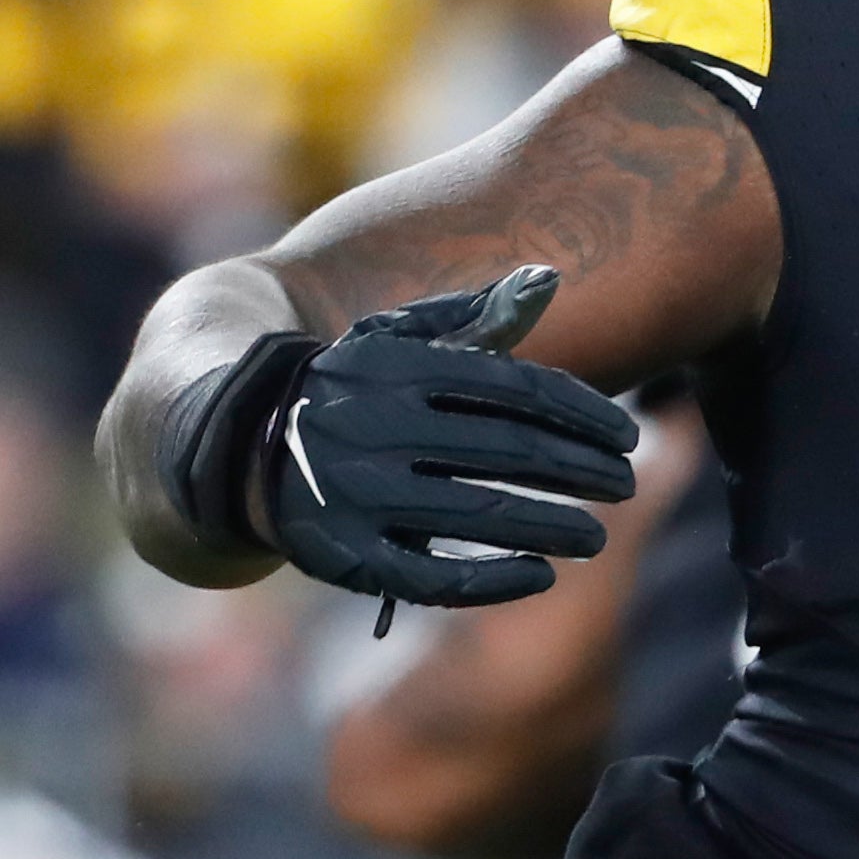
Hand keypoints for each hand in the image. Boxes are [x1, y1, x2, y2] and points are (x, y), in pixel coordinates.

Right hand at [266, 267, 638, 608]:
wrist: (230, 441)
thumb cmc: (346, 387)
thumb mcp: (395, 340)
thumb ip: (475, 316)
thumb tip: (550, 279)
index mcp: (397, 368)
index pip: (515, 388)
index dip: (582, 412)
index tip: (627, 435)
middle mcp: (374, 426)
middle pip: (507, 450)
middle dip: (580, 469)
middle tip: (627, 484)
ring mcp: (354, 494)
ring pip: (479, 515)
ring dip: (552, 527)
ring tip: (599, 535)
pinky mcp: (339, 554)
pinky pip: (429, 577)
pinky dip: (492, 579)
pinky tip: (541, 572)